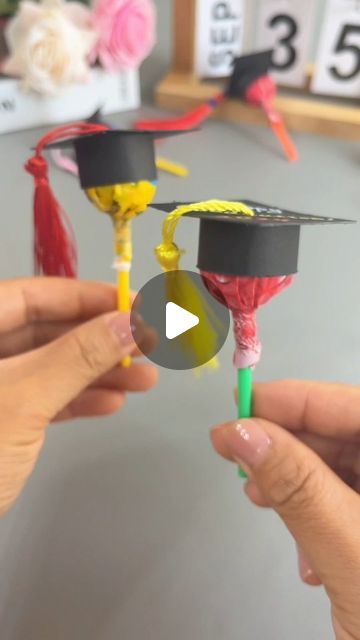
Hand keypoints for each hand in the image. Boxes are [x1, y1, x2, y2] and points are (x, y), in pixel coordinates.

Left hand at [0, 277, 156, 515]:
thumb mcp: (24, 398)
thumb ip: (78, 356)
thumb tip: (131, 323)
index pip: (32, 295)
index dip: (86, 296)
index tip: (133, 304)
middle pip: (45, 330)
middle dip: (99, 338)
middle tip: (147, 343)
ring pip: (48, 367)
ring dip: (97, 372)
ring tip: (145, 379)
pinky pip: (41, 399)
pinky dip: (76, 401)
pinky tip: (111, 404)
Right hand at [211, 381, 359, 639]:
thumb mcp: (350, 552)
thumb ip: (297, 487)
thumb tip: (242, 432)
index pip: (356, 406)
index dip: (298, 399)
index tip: (244, 403)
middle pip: (348, 436)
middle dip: (290, 445)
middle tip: (237, 451)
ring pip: (343, 469)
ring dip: (297, 484)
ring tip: (261, 500)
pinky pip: (348, 504)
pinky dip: (315, 516)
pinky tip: (304, 550)